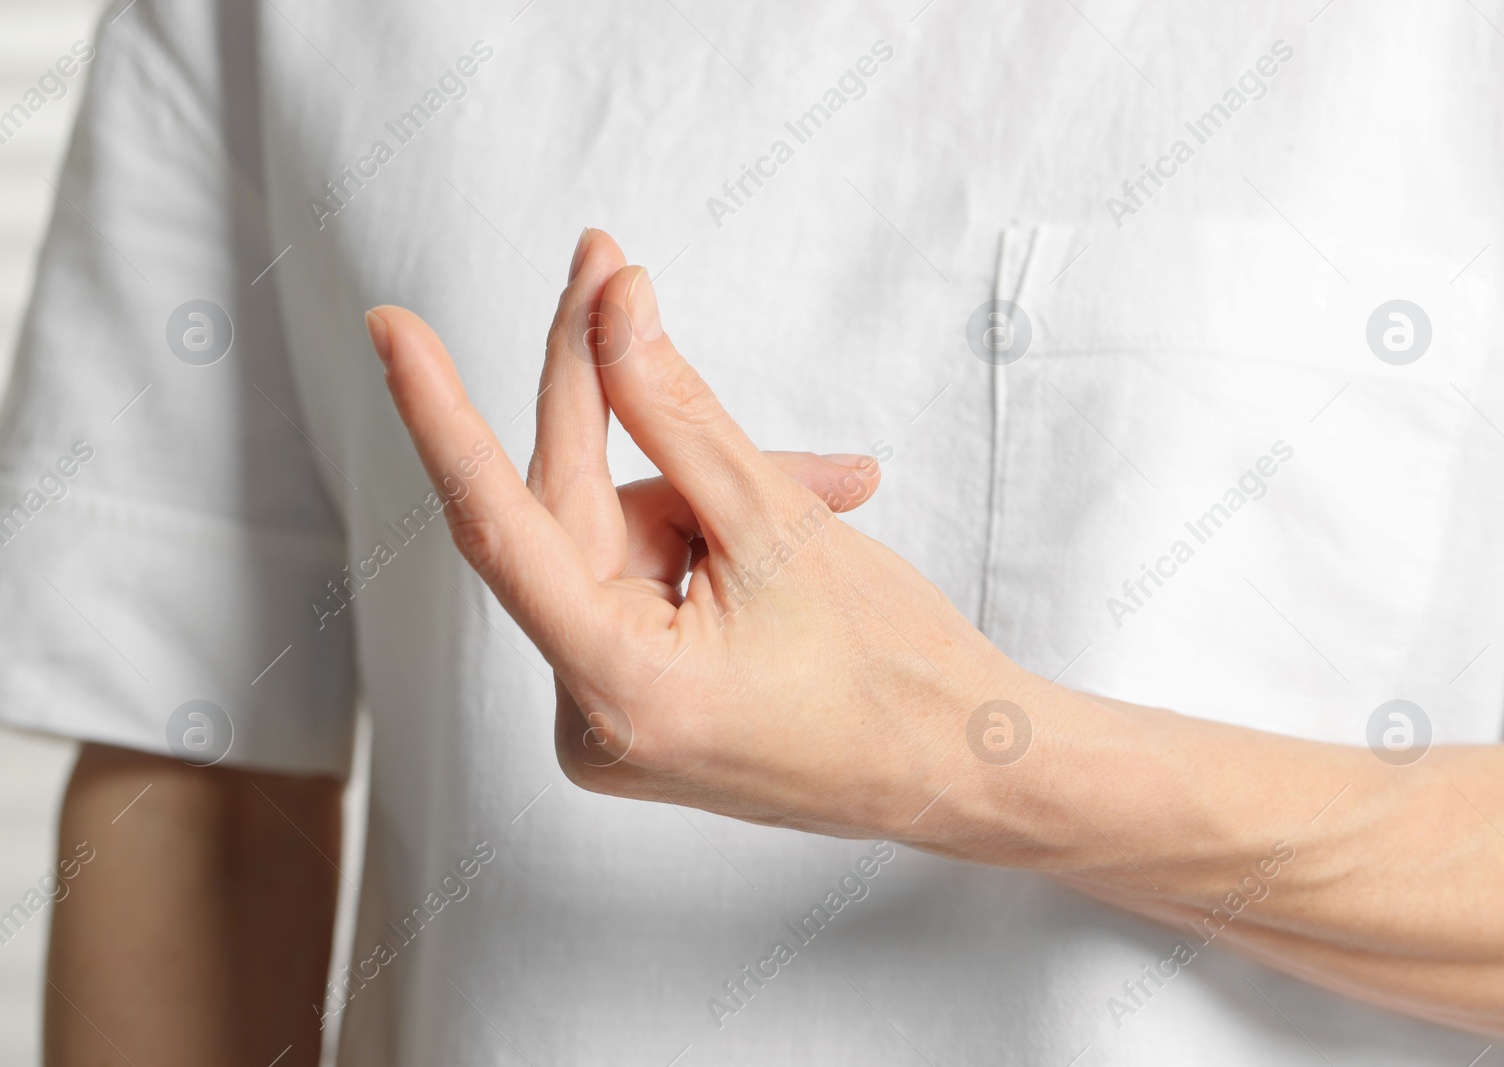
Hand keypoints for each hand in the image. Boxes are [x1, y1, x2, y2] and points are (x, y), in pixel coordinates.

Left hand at [365, 229, 1033, 846]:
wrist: (961, 769)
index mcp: (623, 691)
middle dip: (625, 413)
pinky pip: (638, 587)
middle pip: (571, 519)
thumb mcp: (781, 523)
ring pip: (618, 546)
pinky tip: (789, 536)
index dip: (442, 418)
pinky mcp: (636, 713)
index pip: (501, 529)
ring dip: (704, 495)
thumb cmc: (894, 669)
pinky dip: (703, 541)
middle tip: (619, 280)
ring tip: (820, 498)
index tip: (393, 330)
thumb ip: (680, 413)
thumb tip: (612, 312)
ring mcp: (611, 725)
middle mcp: (593, 723)